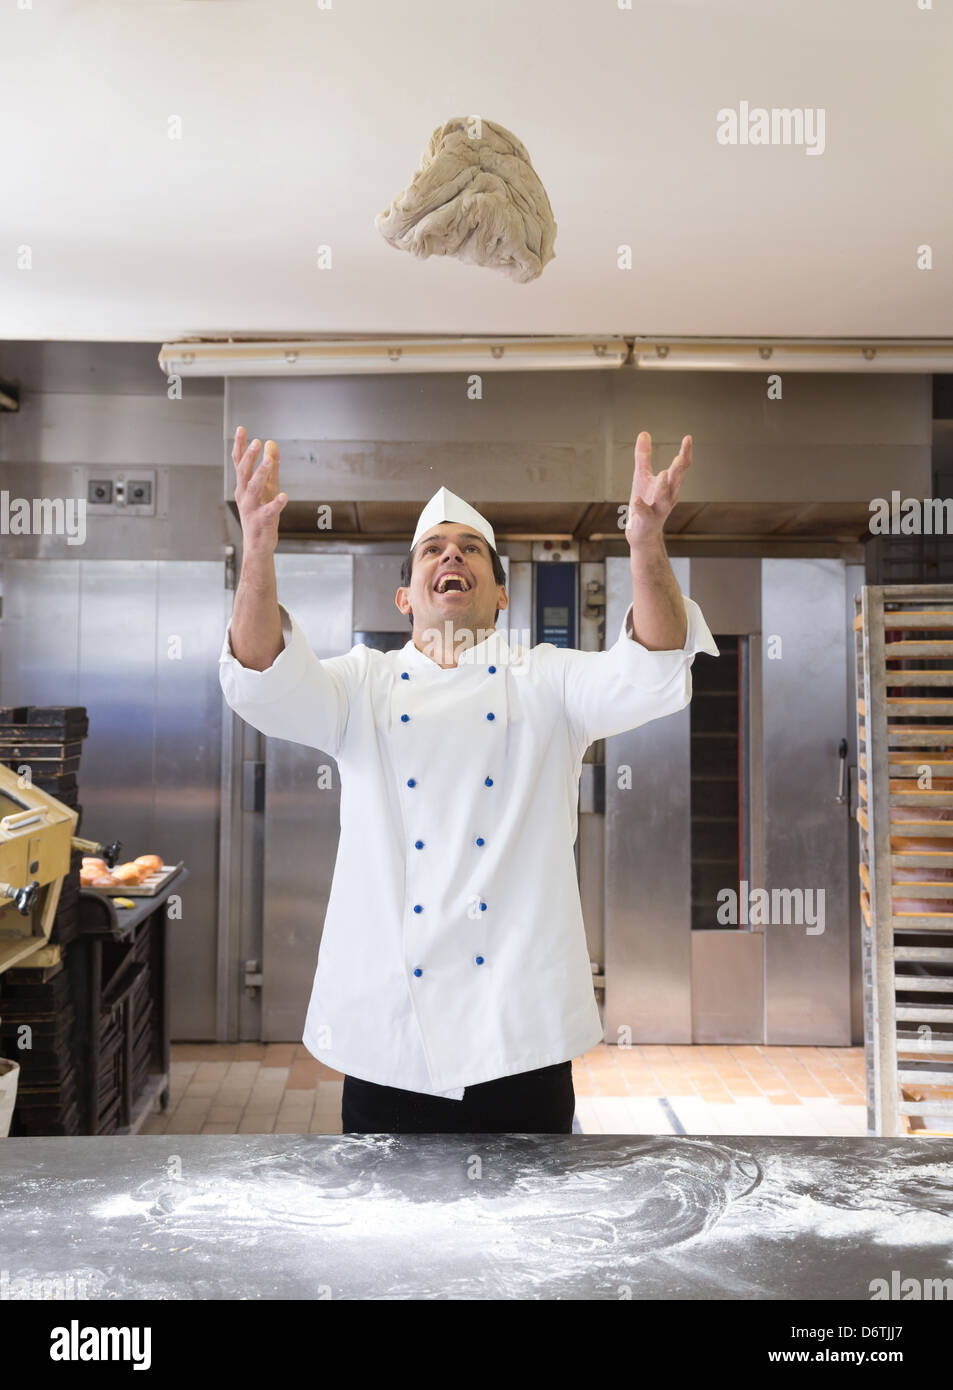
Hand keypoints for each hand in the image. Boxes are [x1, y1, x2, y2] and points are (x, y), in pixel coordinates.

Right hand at [232, 426, 286, 552]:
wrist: (257, 544)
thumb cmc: (262, 513)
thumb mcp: (268, 486)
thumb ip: (271, 465)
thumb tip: (271, 442)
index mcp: (244, 485)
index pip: (239, 462)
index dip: (240, 445)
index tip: (241, 429)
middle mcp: (244, 494)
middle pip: (244, 472)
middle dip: (249, 457)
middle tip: (257, 441)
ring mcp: (252, 508)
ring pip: (254, 488)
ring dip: (261, 473)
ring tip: (269, 460)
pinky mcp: (263, 521)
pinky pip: (269, 510)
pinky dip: (276, 503)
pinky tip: (284, 496)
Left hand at [625, 431, 690, 548]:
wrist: (643, 534)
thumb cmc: (645, 502)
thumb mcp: (642, 476)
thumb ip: (643, 456)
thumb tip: (644, 433)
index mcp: (670, 485)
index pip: (681, 468)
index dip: (686, 453)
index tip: (688, 438)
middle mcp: (668, 497)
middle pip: (676, 481)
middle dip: (679, 469)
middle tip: (681, 456)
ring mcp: (658, 510)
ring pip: (664, 498)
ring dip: (664, 486)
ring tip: (663, 473)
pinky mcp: (646, 520)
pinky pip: (644, 513)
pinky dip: (641, 506)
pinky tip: (637, 500)